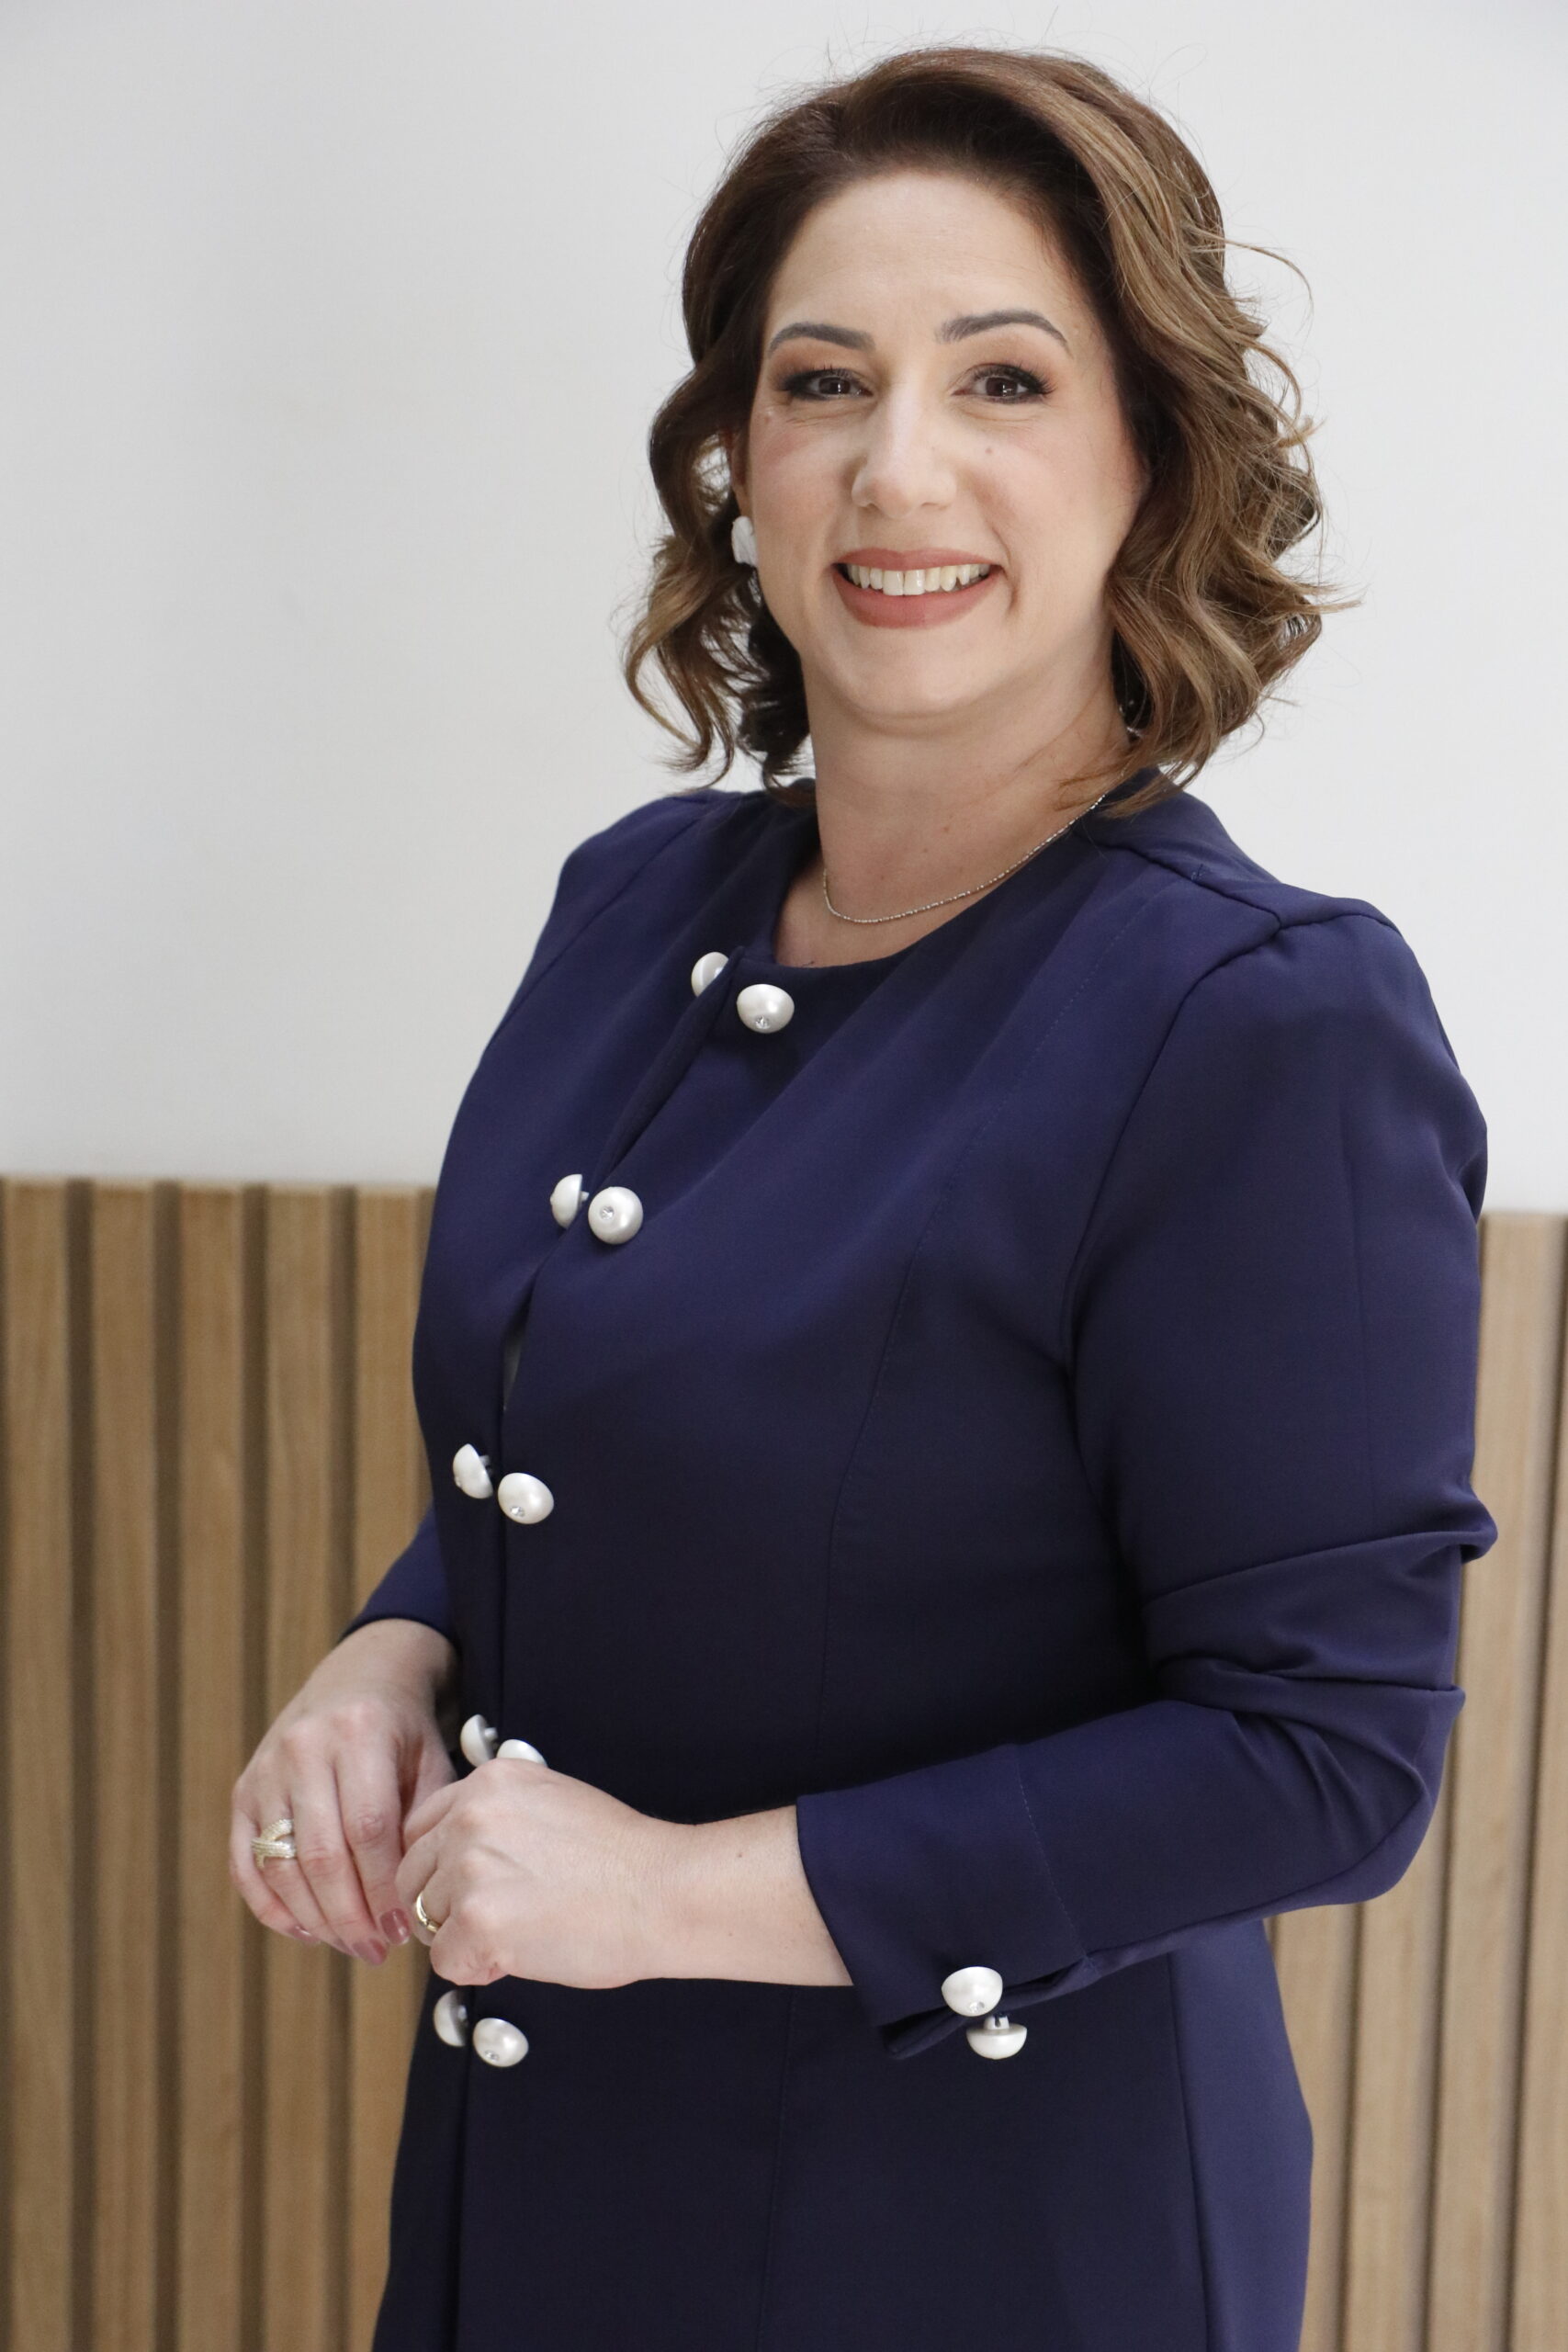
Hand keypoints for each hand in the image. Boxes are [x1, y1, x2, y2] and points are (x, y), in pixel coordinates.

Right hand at [230, 1619, 459, 1961]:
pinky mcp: (243, 1790)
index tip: (403, 1929)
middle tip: (375, 1950)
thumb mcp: (430, 1759)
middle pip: (321, 1854)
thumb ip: (425, 1820)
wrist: (359, 1676)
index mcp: (359, 1733)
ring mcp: (266, 1769)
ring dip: (314, 1918)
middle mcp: (304, 1748)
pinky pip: (245, 1862)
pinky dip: (270, 1906)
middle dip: (350, 1915)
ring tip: (350, 1944)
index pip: (368, 1829)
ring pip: (280, 1864)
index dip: (383, 1888)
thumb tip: (417, 1897)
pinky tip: (306, 1930)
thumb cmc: (404, 1731)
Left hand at [395, 1756, 686, 1989]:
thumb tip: (456, 1856)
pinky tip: (518, 1955)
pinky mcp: (479, 1921)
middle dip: (442, 1905)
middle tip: (491, 1920)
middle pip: (412, 1875)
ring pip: (425, 1920)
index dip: (439, 1868)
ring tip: (518, 1933)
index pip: (421, 1827)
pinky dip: (476, 1969)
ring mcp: (471, 1868)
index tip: (466, 1888)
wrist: (662, 1891)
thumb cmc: (620, 1858)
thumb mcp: (551, 1802)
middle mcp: (471, 1816)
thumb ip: (497, 1817)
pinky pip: (445, 1961)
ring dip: (462, 1937)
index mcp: (489, 1782)